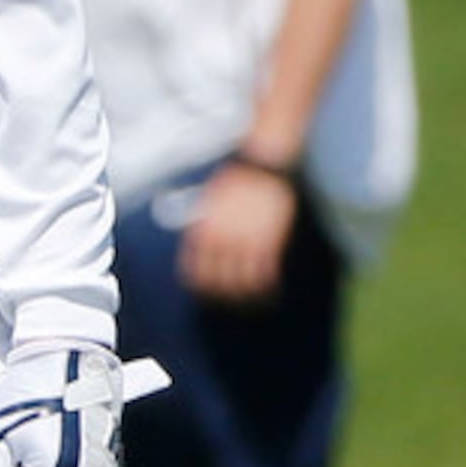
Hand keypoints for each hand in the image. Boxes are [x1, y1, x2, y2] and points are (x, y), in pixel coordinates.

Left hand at [180, 162, 296, 305]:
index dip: (201, 286)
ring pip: (243, 283)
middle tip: (234, 301)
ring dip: (248, 296)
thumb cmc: (235, 180)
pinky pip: (265, 274)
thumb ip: (204, 225)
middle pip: (218, 283)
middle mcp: (221, 240)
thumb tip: (199, 242)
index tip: (208, 292)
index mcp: (203, 231)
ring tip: (255, 300)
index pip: (194, 271)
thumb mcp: (209, 201)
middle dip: (225, 296)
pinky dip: (268, 286)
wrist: (262, 165)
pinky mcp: (268, 241)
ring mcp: (245, 242)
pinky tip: (271, 289)